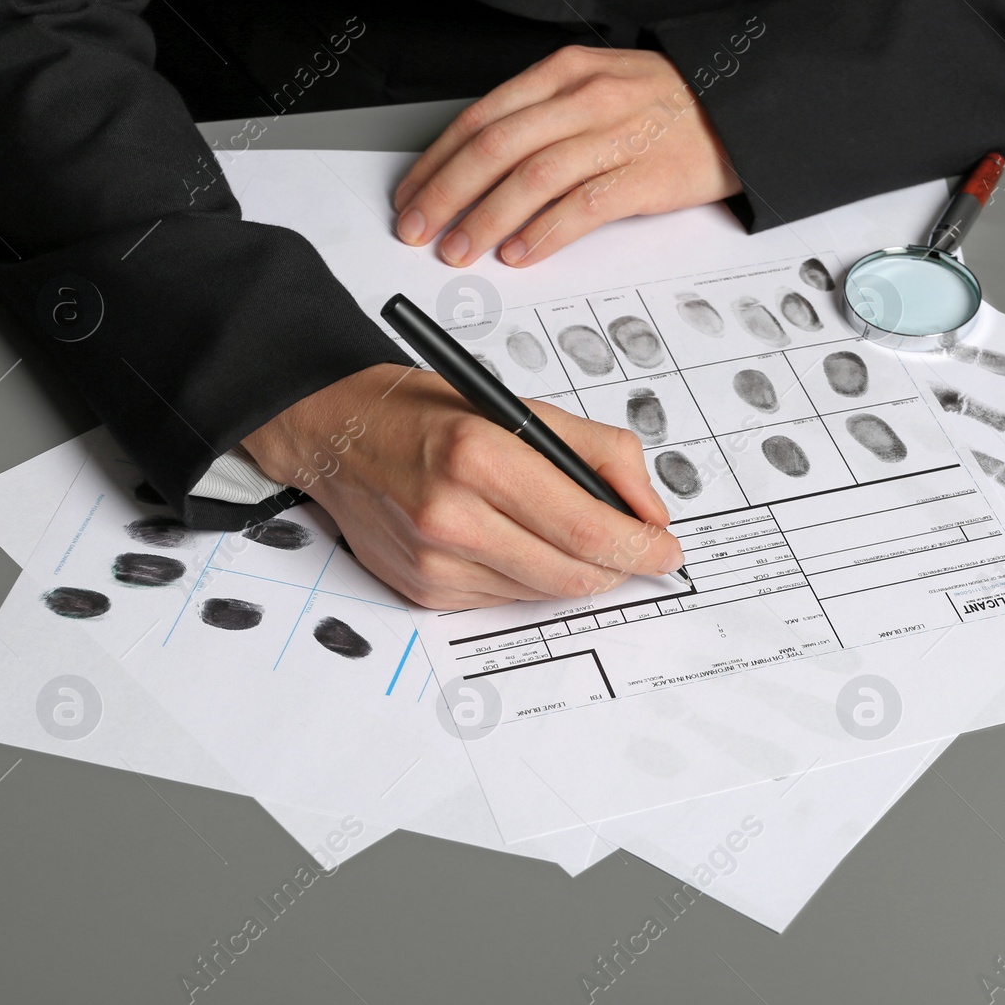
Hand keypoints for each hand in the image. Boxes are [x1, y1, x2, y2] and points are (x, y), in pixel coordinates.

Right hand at [240, 364, 684, 609]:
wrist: (336, 434)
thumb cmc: (428, 414)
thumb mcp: (522, 405)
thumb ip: (601, 452)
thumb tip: (652, 512)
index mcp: (478, 456)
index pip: (584, 526)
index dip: (639, 546)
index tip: (668, 548)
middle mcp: (450, 515)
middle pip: (571, 573)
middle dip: (620, 567)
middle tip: (642, 552)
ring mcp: (433, 562)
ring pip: (543, 592)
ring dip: (575, 572)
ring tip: (574, 536)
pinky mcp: (422, 591)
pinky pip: (505, 599)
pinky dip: (530, 577)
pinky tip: (517, 542)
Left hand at [392, 45, 740, 267]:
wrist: (740, 110)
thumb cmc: (665, 105)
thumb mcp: (596, 86)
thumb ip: (542, 116)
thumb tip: (481, 164)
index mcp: (564, 73)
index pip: (481, 118)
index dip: (437, 161)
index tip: (412, 194)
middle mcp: (584, 100)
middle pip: (495, 148)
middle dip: (446, 194)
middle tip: (420, 229)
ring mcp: (615, 137)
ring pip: (531, 179)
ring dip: (486, 220)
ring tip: (461, 250)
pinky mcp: (643, 177)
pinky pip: (581, 208)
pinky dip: (543, 233)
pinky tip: (520, 252)